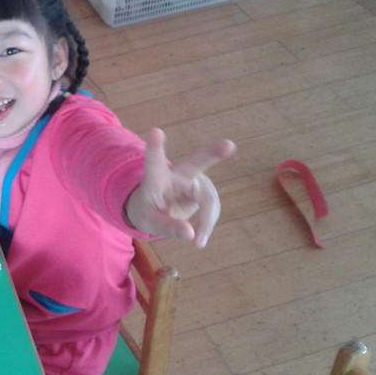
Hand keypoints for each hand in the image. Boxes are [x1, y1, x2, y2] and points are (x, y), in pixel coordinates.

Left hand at [125, 128, 235, 247]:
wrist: (152, 207)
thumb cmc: (146, 211)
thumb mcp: (149, 222)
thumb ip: (168, 227)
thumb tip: (192, 235)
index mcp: (155, 177)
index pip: (154, 161)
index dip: (155, 148)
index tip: (155, 132)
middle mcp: (177, 173)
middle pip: (197, 161)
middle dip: (213, 153)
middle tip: (229, 145)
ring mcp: (193, 179)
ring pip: (208, 198)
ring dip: (207, 220)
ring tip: (198, 243)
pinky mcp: (204, 189)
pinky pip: (212, 207)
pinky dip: (208, 222)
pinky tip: (200, 235)